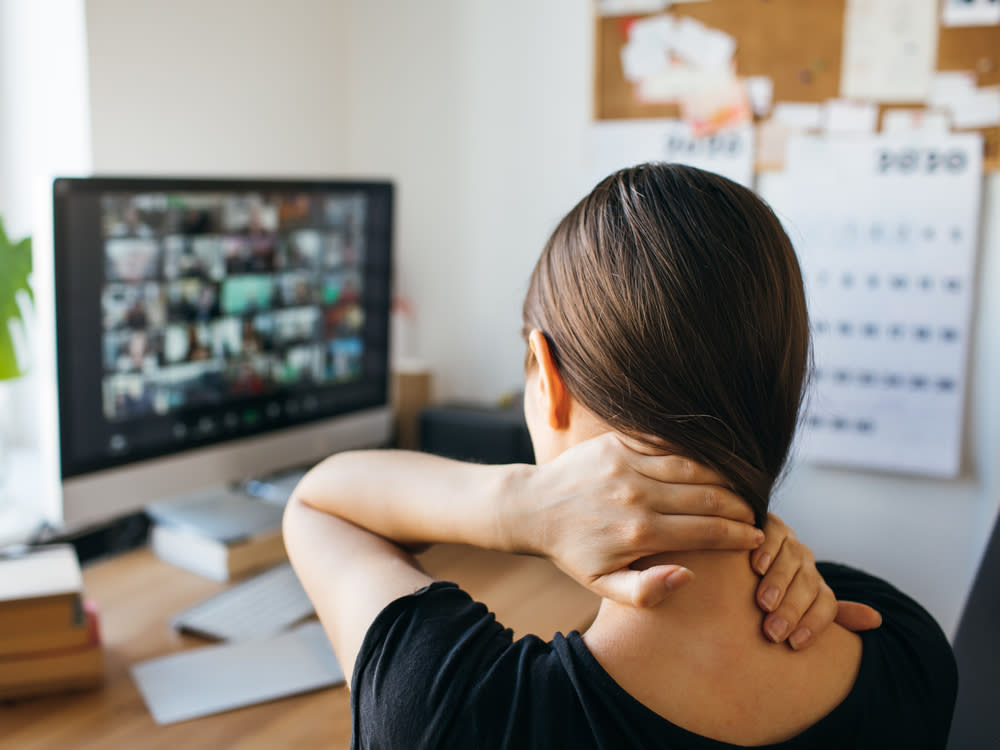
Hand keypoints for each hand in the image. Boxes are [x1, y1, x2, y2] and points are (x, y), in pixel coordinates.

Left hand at [516, 432, 763, 606]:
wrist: (532, 507)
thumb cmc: (572, 551)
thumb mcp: (601, 584)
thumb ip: (646, 591)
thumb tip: (690, 576)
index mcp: (638, 534)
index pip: (707, 531)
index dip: (740, 536)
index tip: (758, 539)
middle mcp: (637, 496)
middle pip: (709, 498)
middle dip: (741, 508)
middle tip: (756, 516)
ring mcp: (627, 464)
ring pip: (694, 468)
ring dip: (724, 480)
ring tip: (740, 493)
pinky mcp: (619, 442)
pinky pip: (668, 447)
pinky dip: (695, 457)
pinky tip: (711, 468)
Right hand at [751, 513, 881, 649]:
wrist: (739, 559)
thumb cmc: (765, 595)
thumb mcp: (796, 608)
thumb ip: (831, 617)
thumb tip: (877, 620)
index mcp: (814, 585)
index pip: (826, 604)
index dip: (814, 624)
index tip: (795, 644)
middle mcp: (805, 562)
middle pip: (807, 585)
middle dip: (792, 610)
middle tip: (773, 633)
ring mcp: (788, 542)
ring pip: (792, 559)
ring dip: (779, 582)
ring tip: (764, 604)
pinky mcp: (768, 524)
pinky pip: (773, 534)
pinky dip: (767, 550)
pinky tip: (757, 567)